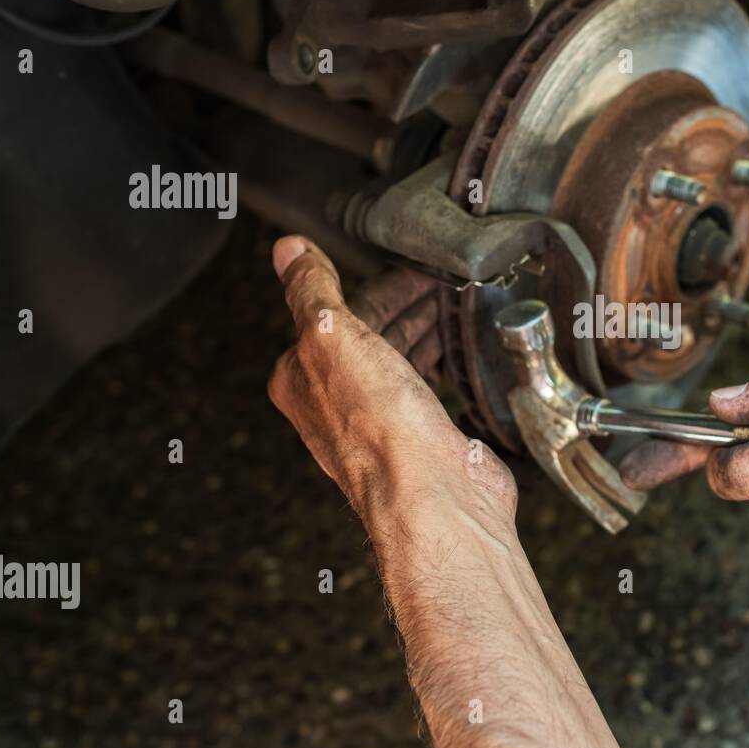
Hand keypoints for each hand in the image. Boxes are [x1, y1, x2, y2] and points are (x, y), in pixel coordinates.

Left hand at [266, 235, 516, 552]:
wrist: (434, 496)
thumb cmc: (380, 430)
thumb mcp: (332, 337)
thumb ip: (312, 289)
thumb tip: (289, 251)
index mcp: (302, 378)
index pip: (333, 312)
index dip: (375, 285)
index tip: (407, 264)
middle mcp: (336, 404)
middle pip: (369, 334)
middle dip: (403, 304)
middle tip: (436, 279)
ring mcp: (381, 421)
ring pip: (400, 359)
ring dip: (425, 328)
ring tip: (453, 303)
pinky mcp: (422, 435)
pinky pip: (429, 386)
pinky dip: (443, 360)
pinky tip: (459, 352)